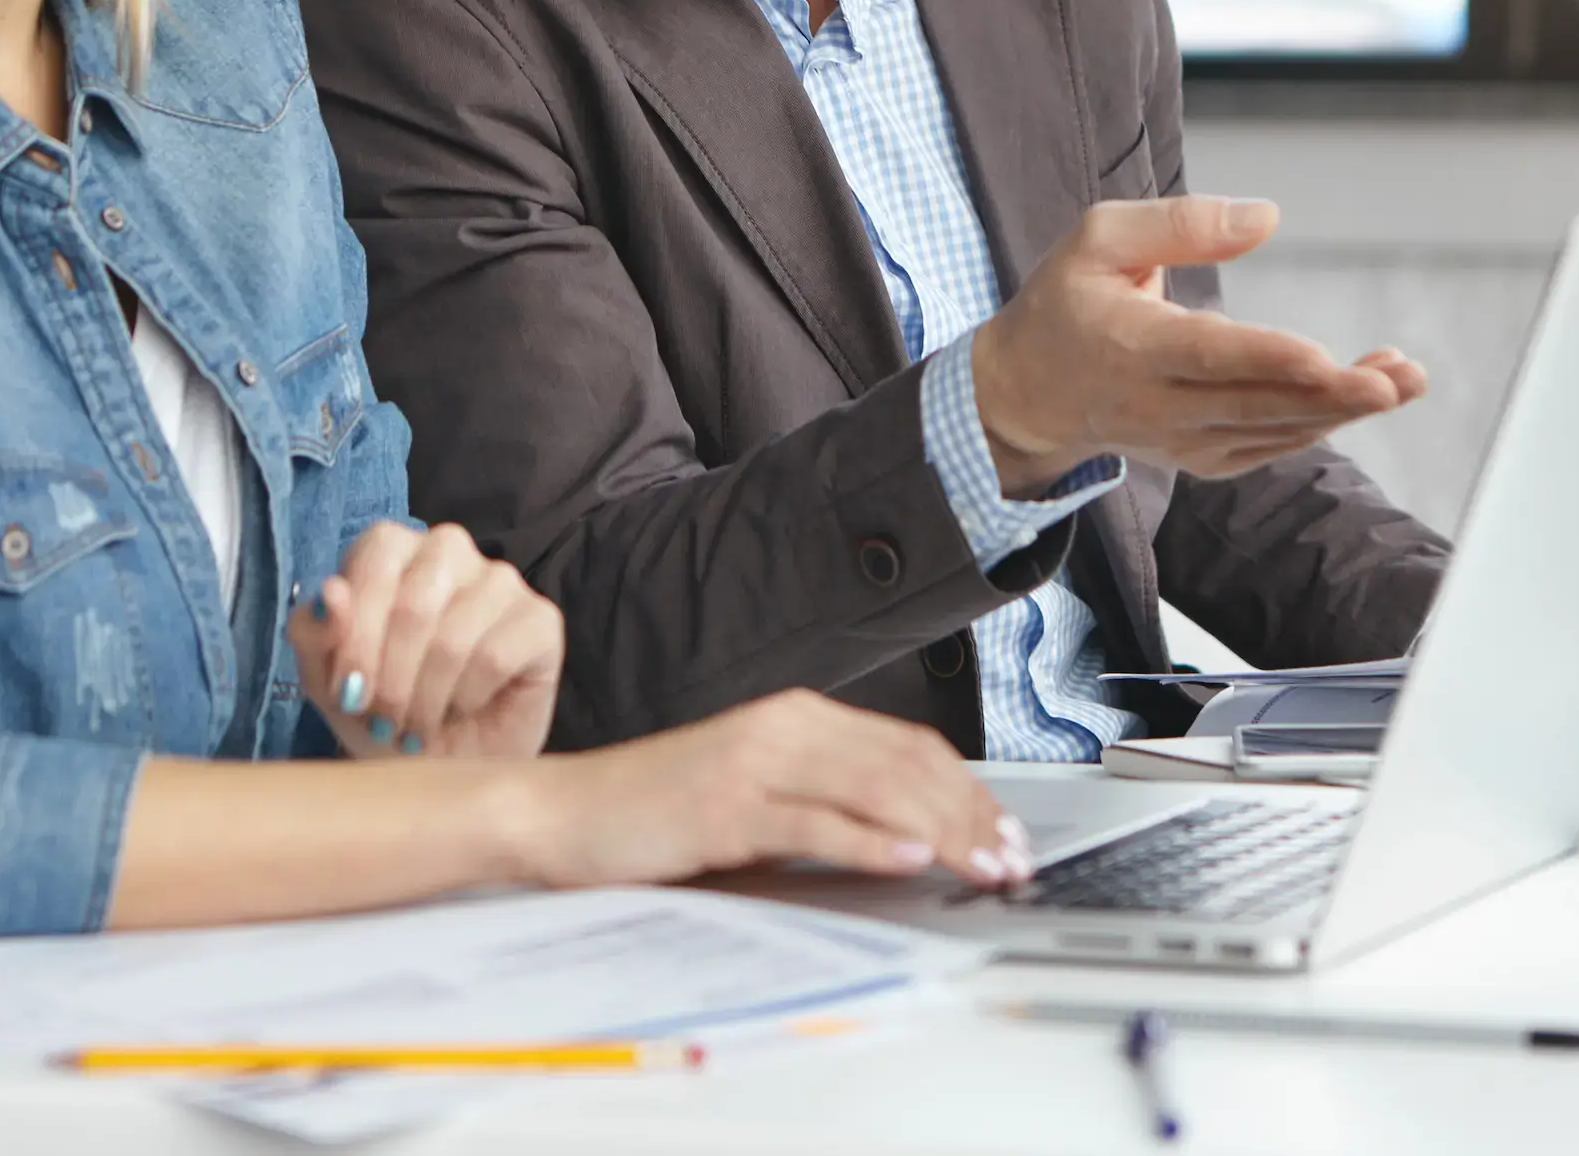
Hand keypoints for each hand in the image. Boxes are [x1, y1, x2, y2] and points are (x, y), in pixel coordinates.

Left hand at [288, 521, 562, 760]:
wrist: (442, 774)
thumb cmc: (383, 717)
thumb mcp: (329, 685)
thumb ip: (315, 634)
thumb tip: (331, 591)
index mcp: (393, 550)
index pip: (374, 557)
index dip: (356, 632)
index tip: (347, 694)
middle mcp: (449, 551)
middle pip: (413, 604)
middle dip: (390, 680)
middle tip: (385, 721)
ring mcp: (501, 580)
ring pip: (453, 638)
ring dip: (425, 700)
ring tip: (417, 727)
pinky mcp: (541, 619)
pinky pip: (494, 656)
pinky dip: (466, 698)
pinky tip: (462, 709)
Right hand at [504, 689, 1033, 890]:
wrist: (566, 811)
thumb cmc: (658, 807)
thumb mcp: (756, 791)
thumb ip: (822, 798)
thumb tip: (907, 833)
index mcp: (796, 717)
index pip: (907, 747)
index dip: (967, 788)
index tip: (1006, 830)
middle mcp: (782, 727)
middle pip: (903, 765)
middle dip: (969, 814)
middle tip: (1012, 857)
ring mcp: (754, 763)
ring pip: (872, 788)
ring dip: (939, 830)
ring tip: (981, 862)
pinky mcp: (726, 806)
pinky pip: (812, 822)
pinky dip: (867, 839)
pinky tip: (903, 857)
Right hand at [972, 196, 1427, 483]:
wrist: (1025, 393)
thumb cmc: (1065, 303)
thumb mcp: (1097, 239)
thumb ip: (1178, 224)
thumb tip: (1266, 218)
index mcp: (1130, 345)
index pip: (1207, 356)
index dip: (1267, 360)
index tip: (1324, 358)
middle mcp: (1157, 404)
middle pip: (1254, 405)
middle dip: (1332, 395)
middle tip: (1398, 381)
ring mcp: (1180, 439)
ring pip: (1271, 431)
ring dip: (1340, 410)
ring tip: (1403, 379)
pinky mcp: (1199, 456)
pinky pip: (1267, 446)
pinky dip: (1314, 425)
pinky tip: (1359, 399)